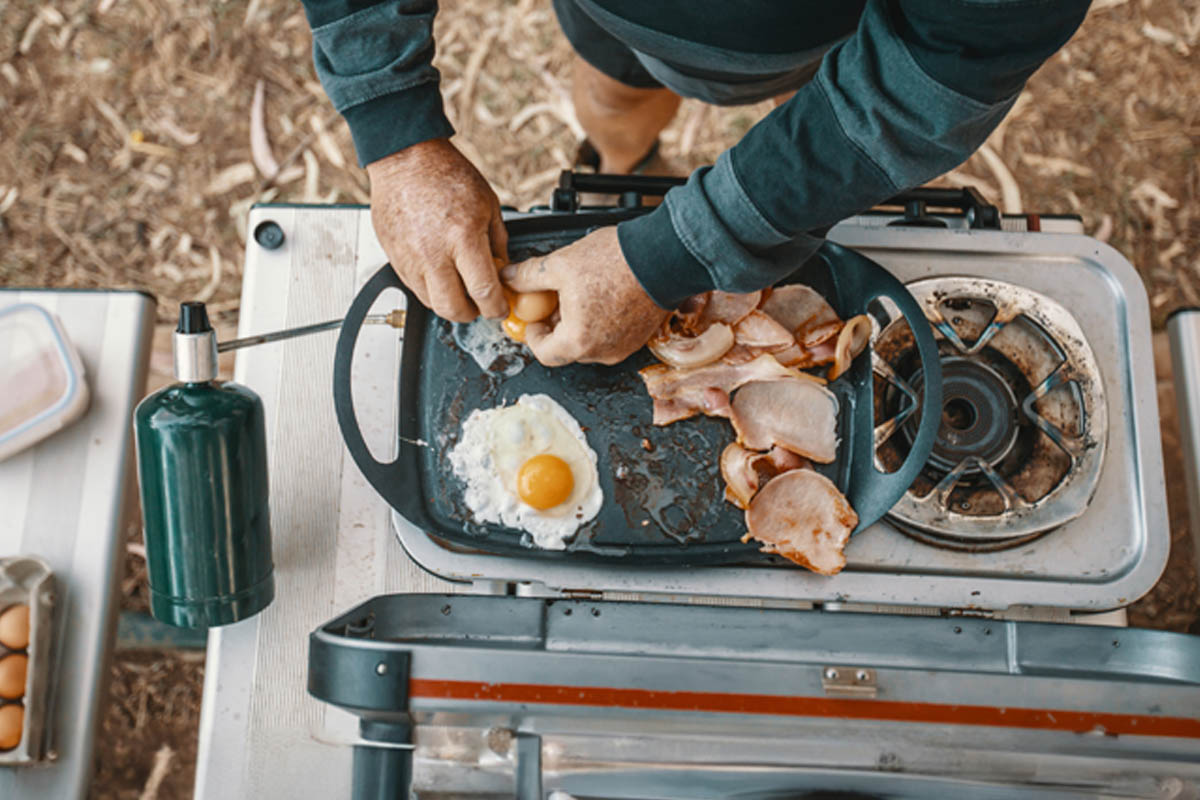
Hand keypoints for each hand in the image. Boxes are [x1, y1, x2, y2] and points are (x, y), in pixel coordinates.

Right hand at [367, 138, 507, 321]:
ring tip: (460, 287)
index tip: (500, 307)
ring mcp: (410, 258)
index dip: (496, 307)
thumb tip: (504, 269)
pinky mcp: (394, 258)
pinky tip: (440, 274)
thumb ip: (497, 241)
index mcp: (463, 237)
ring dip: (449, 303)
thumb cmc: (446, 174)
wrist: (405, 158)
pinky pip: (414, 288)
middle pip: (453, 309)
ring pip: (431, 303)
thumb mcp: (488, 204)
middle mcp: (433, 253)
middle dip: (471, 314)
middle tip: (480, 304)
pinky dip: (430, 289)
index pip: (483, 292)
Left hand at [500, 226, 668, 365]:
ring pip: (589, 341)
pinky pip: (611, 334)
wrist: (664, 254)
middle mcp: (603, 351)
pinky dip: (599, 320)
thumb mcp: (560, 264)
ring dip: (578, 322)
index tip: (532, 316)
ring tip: (579, 290)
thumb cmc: (618, 262)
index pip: (543, 353)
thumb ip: (528, 276)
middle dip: (555, 324)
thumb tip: (509, 278)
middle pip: (567, 347)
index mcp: (579, 341)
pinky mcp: (640, 336)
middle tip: (553, 298)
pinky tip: (600, 293)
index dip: (533, 334)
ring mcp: (624, 346)